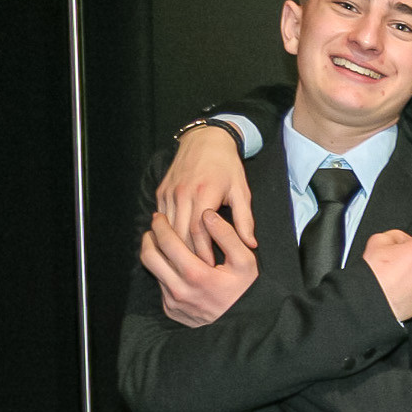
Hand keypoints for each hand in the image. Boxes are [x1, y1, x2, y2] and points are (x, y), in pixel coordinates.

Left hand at [140, 208, 258, 325]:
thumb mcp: (245, 261)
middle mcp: (179, 290)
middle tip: (155, 229)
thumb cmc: (246, 290)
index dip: (160, 225)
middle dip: (149, 238)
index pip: (167, 242)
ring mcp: (173, 302)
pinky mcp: (172, 311)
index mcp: (196, 274)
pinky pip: (161, 287)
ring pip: (154, 272)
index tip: (159, 216)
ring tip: (164, 246)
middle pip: (149, 257)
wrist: (245, 324)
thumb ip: (227, 235)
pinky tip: (176, 268)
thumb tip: (207, 215)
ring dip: (156, 255)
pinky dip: (164, 274)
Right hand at [157, 125, 256, 257]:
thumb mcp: (241, 191)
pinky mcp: (162, 190)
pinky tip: (174, 245)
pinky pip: (162, 216)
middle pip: (181, 232)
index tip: (210, 267)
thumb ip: (245, 219)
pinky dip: (167, 232)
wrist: (205, 140)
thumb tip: (250, 244)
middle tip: (197, 271)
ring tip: (186, 262)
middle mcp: (183, 193)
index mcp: (205, 193)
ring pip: (168, 226)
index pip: (199, 231)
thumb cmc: (228, 167)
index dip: (203, 252)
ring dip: (176, 245)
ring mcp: (170, 192)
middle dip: (189, 254)